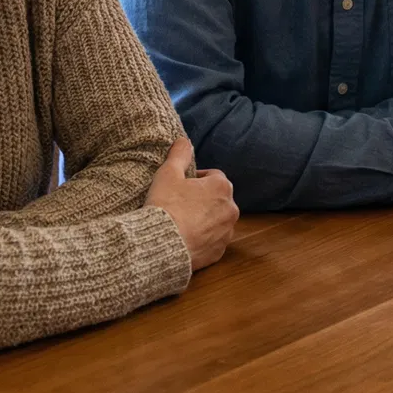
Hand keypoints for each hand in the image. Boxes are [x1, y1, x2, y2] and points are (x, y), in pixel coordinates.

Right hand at [146, 137, 238, 270]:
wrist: (161, 245)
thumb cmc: (165, 206)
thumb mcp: (168, 173)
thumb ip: (179, 155)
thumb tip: (184, 141)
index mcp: (222, 187)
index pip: (213, 176)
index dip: (196, 179)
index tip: (181, 185)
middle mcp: (231, 209)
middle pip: (217, 199)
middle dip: (202, 199)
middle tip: (180, 203)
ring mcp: (226, 232)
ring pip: (217, 220)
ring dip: (205, 219)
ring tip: (182, 222)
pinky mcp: (219, 252)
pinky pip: (213, 241)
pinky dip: (203, 238)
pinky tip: (185, 237)